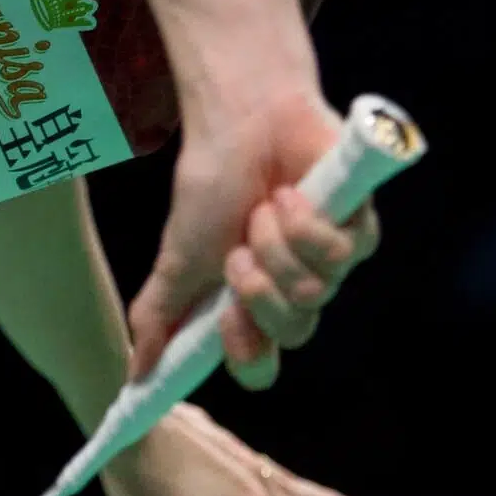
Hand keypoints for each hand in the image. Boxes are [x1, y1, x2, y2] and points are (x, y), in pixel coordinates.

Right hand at [133, 83, 381, 389]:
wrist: (243, 121)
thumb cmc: (214, 186)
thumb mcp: (177, 259)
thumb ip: (158, 316)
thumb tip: (134, 374)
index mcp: (253, 305)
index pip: (261, 366)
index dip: (247, 356)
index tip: (226, 321)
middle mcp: (296, 290)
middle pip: (292, 331)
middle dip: (257, 290)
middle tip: (238, 251)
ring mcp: (331, 262)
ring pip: (312, 291)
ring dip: (275, 246)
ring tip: (264, 208)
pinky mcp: (360, 229)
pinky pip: (338, 254)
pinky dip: (303, 222)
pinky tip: (291, 193)